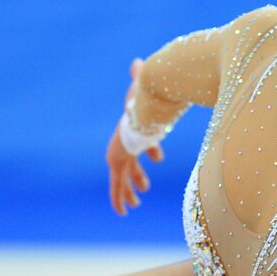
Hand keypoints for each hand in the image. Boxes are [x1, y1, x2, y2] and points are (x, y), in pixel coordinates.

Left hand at [104, 58, 162, 215]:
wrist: (140, 111)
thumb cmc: (148, 100)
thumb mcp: (145, 91)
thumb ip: (141, 77)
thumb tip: (138, 61)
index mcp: (133, 130)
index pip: (142, 145)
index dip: (151, 151)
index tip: (159, 159)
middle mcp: (125, 144)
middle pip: (130, 165)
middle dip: (137, 177)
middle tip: (144, 188)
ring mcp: (120, 155)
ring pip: (124, 179)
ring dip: (128, 192)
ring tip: (135, 205)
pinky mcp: (118, 164)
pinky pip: (118, 187)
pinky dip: (119, 200)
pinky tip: (121, 213)